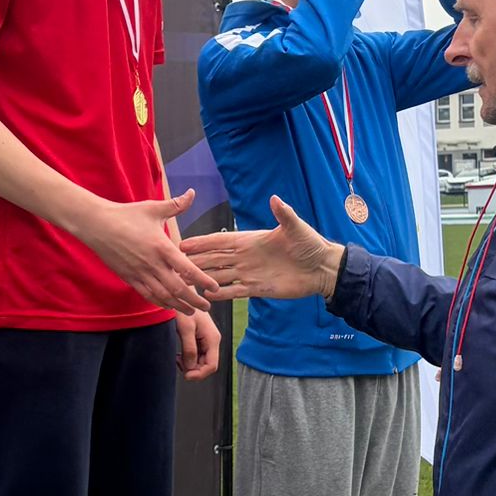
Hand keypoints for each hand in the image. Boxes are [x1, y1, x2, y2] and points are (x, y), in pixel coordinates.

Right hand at [80, 190, 215, 311]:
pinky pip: (148, 295)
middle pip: (178, 289)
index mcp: (162, 247)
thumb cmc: (126, 215)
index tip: (214, 288)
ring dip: (179, 306)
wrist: (97, 225)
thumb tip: (192, 192)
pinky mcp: (129, 278)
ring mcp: (140, 273)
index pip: (187, 269)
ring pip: (163, 296)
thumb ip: (176, 205)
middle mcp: (152, 264)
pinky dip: (160, 303)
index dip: (203, 281)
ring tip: (191, 311)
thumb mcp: (153, 208)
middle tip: (207, 306)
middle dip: (194, 300)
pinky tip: (169, 306)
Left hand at [176, 307, 220, 379]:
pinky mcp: (200, 339)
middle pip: (206, 366)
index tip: (185, 374)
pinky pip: (196, 356)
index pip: (212, 366)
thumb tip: (191, 367)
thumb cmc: (184, 307)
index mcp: (213, 339)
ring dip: (189, 365)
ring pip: (201, 362)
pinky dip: (187, 359)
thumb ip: (189, 348)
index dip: (199, 374)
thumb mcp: (185, 328)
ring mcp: (206, 341)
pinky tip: (179, 355)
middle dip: (193, 369)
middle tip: (178, 363)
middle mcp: (212, 341)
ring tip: (177, 358)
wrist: (182, 295)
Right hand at [188, 196, 342, 300]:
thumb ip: (284, 214)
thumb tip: (275, 198)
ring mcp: (250, 273)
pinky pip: (234, 291)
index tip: (182, 243)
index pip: (220, 241)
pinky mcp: (257, 288)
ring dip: (202, 278)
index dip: (202, 242)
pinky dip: (220, 294)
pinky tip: (206, 296)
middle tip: (173, 264)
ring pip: (220, 276)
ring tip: (183, 281)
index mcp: (251, 240)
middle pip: (214, 259)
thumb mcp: (296, 228)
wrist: (322, 268)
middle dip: (194, 260)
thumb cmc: (310, 245)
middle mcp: (246, 257)